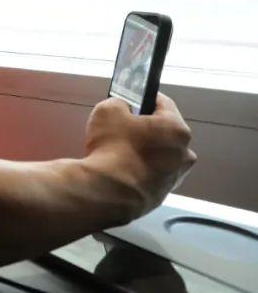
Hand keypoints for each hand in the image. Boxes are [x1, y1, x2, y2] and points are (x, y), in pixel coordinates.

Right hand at [83, 94, 196, 219]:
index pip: (163, 103)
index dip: (144, 97)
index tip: (131, 98)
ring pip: (160, 155)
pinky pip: (152, 174)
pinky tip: (120, 169)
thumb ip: (119, 104)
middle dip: (145, 127)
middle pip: (164, 132)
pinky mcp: (163, 194)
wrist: (109, 191)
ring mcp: (175, 176)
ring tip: (119, 151)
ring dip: (145, 150)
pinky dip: (140, 169)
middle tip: (123, 127)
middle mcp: (184, 153)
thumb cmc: (113, 147)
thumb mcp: (108, 110)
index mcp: (177, 128)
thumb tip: (122, 109)